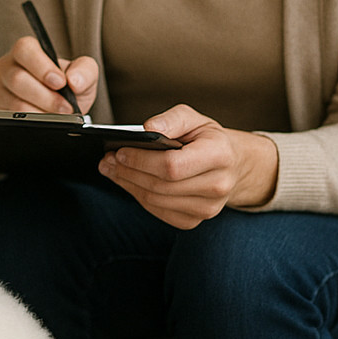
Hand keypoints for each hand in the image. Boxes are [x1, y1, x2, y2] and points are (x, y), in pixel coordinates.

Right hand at [0, 35, 98, 113]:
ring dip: (41, 112)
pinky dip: (33, 122)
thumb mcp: (84, 74)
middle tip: (65, 106)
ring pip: (15, 103)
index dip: (42, 67)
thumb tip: (74, 80)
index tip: (60, 82)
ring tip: (57, 114)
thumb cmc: (67, 86)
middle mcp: (5, 67)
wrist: (61, 108)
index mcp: (24, 51)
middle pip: (17, 79)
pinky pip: (12, 119)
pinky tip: (44, 118)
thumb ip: (85, 70)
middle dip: (46, 96)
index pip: (24, 50)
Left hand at [98, 104, 277, 229]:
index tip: (120, 152)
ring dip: (128, 185)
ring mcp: (208, 208)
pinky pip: (158, 212)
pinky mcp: (195, 220)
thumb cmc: (207, 139)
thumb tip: (148, 129)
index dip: (141, 160)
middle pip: (160, 185)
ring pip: (156, 200)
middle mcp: (217, 186)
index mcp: (219, 156)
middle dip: (127, 172)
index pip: (172, 166)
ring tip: (111, 169)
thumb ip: (171, 120)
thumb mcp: (193, 118)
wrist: (230, 164)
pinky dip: (138, 196)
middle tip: (107, 160)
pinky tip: (127, 182)